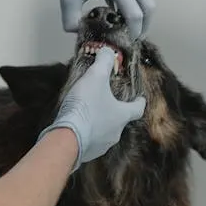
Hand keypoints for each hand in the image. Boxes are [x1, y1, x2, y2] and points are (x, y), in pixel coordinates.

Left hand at [36, 0, 154, 39]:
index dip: (135, 31)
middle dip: (145, 23)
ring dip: (136, 9)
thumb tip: (78, 34)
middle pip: (148, 4)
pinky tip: (114, 6)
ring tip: (122, 23)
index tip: (130, 42)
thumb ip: (71, 20)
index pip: (134, 14)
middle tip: (136, 36)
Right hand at [37, 48, 145, 169]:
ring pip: (105, 132)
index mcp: (122, 115)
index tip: (139, 98)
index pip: (137, 109)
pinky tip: (78, 128)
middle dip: (114, 111)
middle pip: (120, 120)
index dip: (138, 102)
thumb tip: (108, 52)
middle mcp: (116, 132)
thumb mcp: (95, 77)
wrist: (67, 137)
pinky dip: (88, 134)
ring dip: (100, 124)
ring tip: (88, 114)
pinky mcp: (88, 153)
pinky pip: (91, 141)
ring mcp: (103, 145)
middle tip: (104, 101)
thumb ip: (104, 63)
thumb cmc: (86, 106)